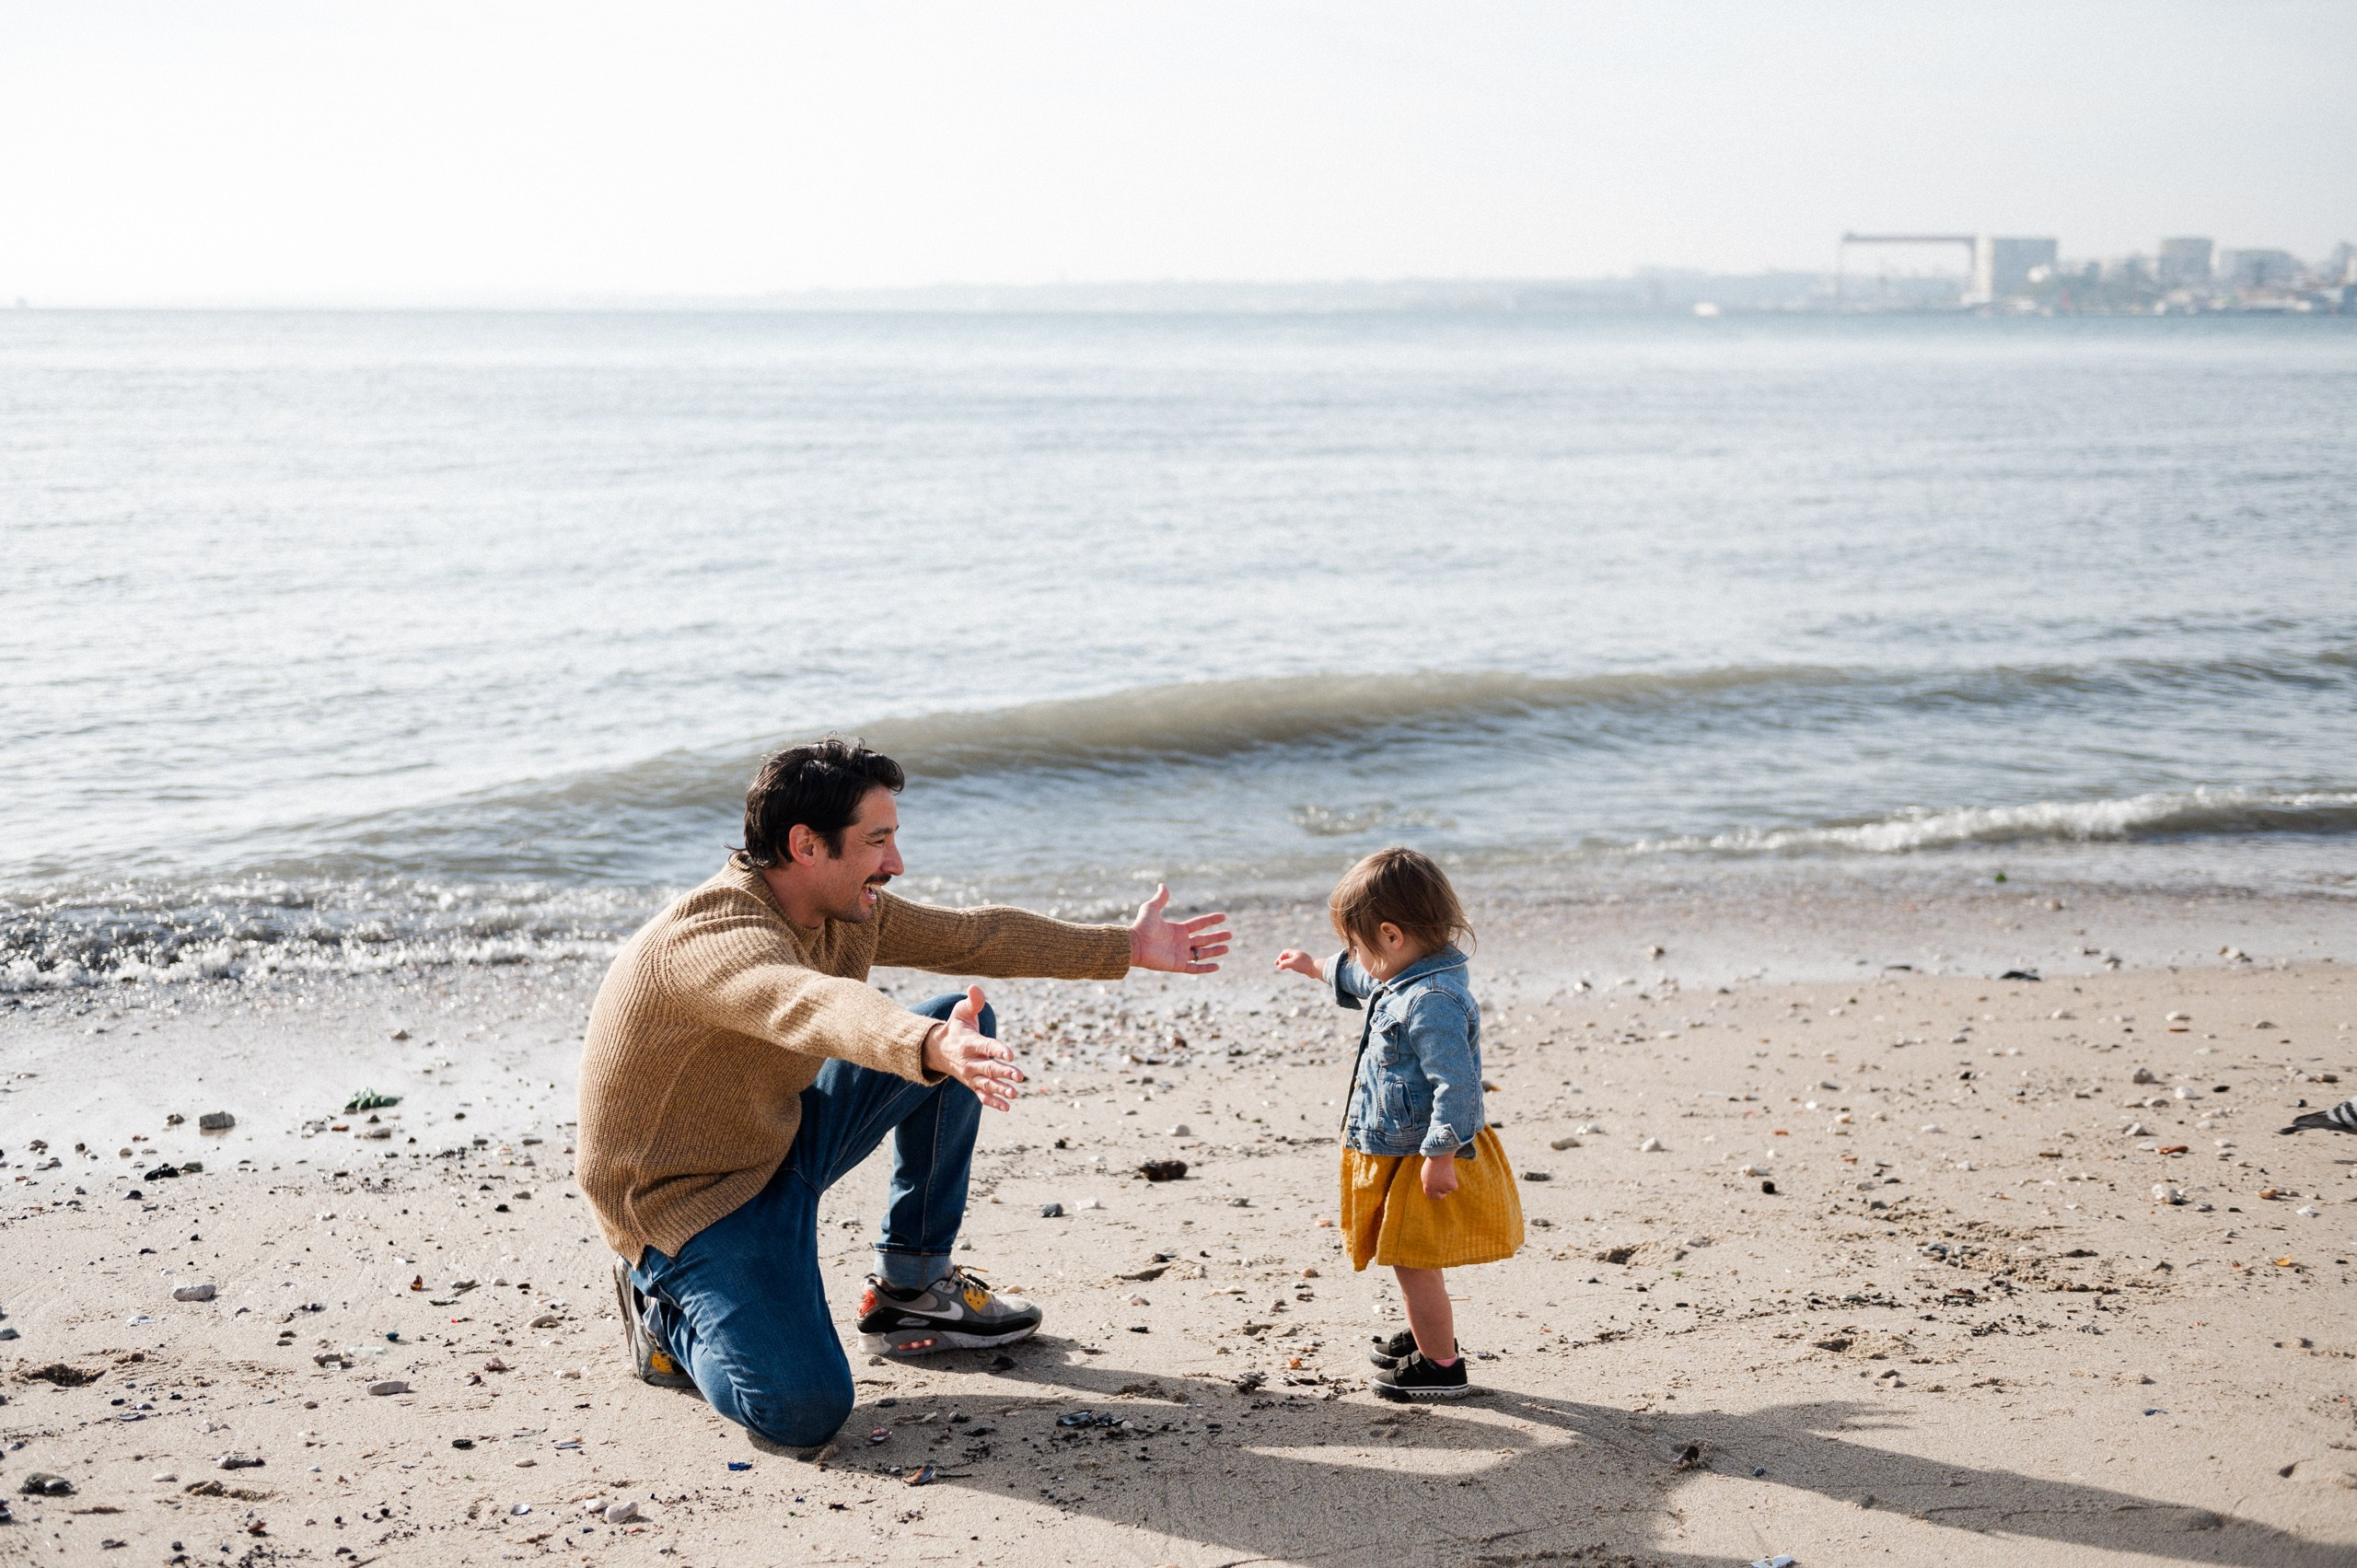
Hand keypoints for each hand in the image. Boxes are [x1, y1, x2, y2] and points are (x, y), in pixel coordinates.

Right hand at [921, 985, 1022, 1111]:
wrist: (938, 1050)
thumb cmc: (956, 1027)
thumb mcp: (961, 1011)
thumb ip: (972, 1002)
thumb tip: (975, 987)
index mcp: (969, 1043)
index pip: (985, 1047)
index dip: (998, 1049)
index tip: (1010, 1054)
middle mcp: (969, 1062)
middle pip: (988, 1068)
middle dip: (1003, 1072)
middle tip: (1019, 1076)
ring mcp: (971, 1075)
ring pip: (986, 1085)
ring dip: (1000, 1090)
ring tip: (1014, 1094)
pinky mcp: (973, 1084)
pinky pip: (982, 1096)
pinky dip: (993, 1102)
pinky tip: (1007, 1107)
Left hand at [1128, 884, 1230, 973]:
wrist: (1135, 944)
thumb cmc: (1141, 926)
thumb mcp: (1151, 908)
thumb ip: (1160, 898)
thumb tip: (1163, 885)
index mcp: (1177, 929)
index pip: (1199, 924)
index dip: (1211, 920)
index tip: (1223, 917)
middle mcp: (1180, 942)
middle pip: (1203, 939)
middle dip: (1217, 937)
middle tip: (1230, 934)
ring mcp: (1180, 954)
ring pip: (1202, 953)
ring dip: (1215, 951)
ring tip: (1227, 948)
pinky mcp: (1177, 965)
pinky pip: (1194, 968)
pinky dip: (1206, 968)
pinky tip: (1218, 966)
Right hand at [1274, 948, 1323, 981]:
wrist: (1315, 968)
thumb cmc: (1304, 964)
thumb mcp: (1292, 963)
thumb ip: (1284, 964)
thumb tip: (1279, 966)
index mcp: (1295, 953)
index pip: (1285, 953)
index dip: (1280, 957)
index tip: (1277, 963)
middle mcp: (1298, 955)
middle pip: (1287, 956)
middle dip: (1282, 961)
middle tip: (1278, 966)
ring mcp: (1301, 960)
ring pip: (1291, 961)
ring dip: (1287, 964)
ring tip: (1284, 968)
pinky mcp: (1304, 965)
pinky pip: (1296, 965)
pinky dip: (1293, 967)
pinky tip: (1294, 970)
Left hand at [1420, 1154, 1458, 1200]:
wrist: (1440, 1157)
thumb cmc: (1433, 1162)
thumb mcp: (1427, 1173)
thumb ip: (1430, 1181)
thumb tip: (1434, 1186)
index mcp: (1426, 1186)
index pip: (1430, 1195)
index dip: (1435, 1194)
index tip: (1439, 1192)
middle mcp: (1434, 1189)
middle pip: (1439, 1197)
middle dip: (1443, 1193)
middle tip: (1446, 1186)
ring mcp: (1442, 1188)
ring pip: (1448, 1189)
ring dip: (1448, 1182)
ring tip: (1445, 1172)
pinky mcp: (1450, 1186)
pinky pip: (1454, 1186)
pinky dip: (1454, 1181)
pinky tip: (1450, 1173)